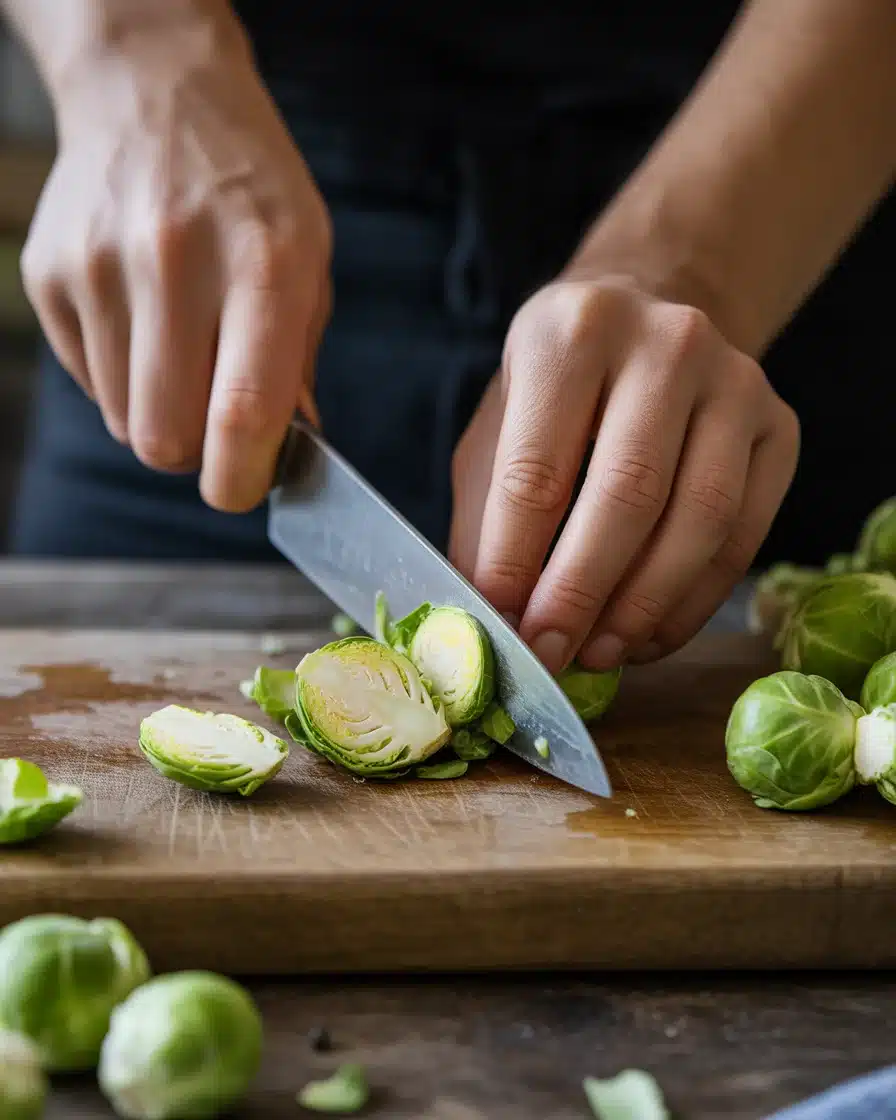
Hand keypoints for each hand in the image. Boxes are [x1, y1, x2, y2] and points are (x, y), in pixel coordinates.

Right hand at [21, 9, 330, 510]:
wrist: (153, 95)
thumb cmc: (249, 189)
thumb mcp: (308, 260)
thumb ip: (296, 361)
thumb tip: (281, 450)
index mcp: (262, 266)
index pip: (240, 412)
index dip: (241, 478)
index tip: (245, 487)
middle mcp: (173, 264)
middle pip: (164, 439)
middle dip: (195, 454)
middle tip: (216, 421)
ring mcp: (99, 268)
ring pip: (124, 420)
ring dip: (159, 412)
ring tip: (182, 348)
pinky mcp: (50, 276)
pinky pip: (89, 381)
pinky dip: (122, 375)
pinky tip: (143, 318)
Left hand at [449, 275, 798, 672]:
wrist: (652, 316)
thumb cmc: (560, 388)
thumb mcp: (500, 427)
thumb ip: (488, 516)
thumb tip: (489, 617)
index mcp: (574, 333)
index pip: (538, 468)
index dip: (515, 560)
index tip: (501, 623)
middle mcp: (667, 344)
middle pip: (628, 494)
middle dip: (582, 592)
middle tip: (550, 652)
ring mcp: (737, 383)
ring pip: (701, 518)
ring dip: (645, 605)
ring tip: (600, 652)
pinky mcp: (780, 428)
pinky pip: (744, 536)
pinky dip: (694, 602)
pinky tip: (649, 634)